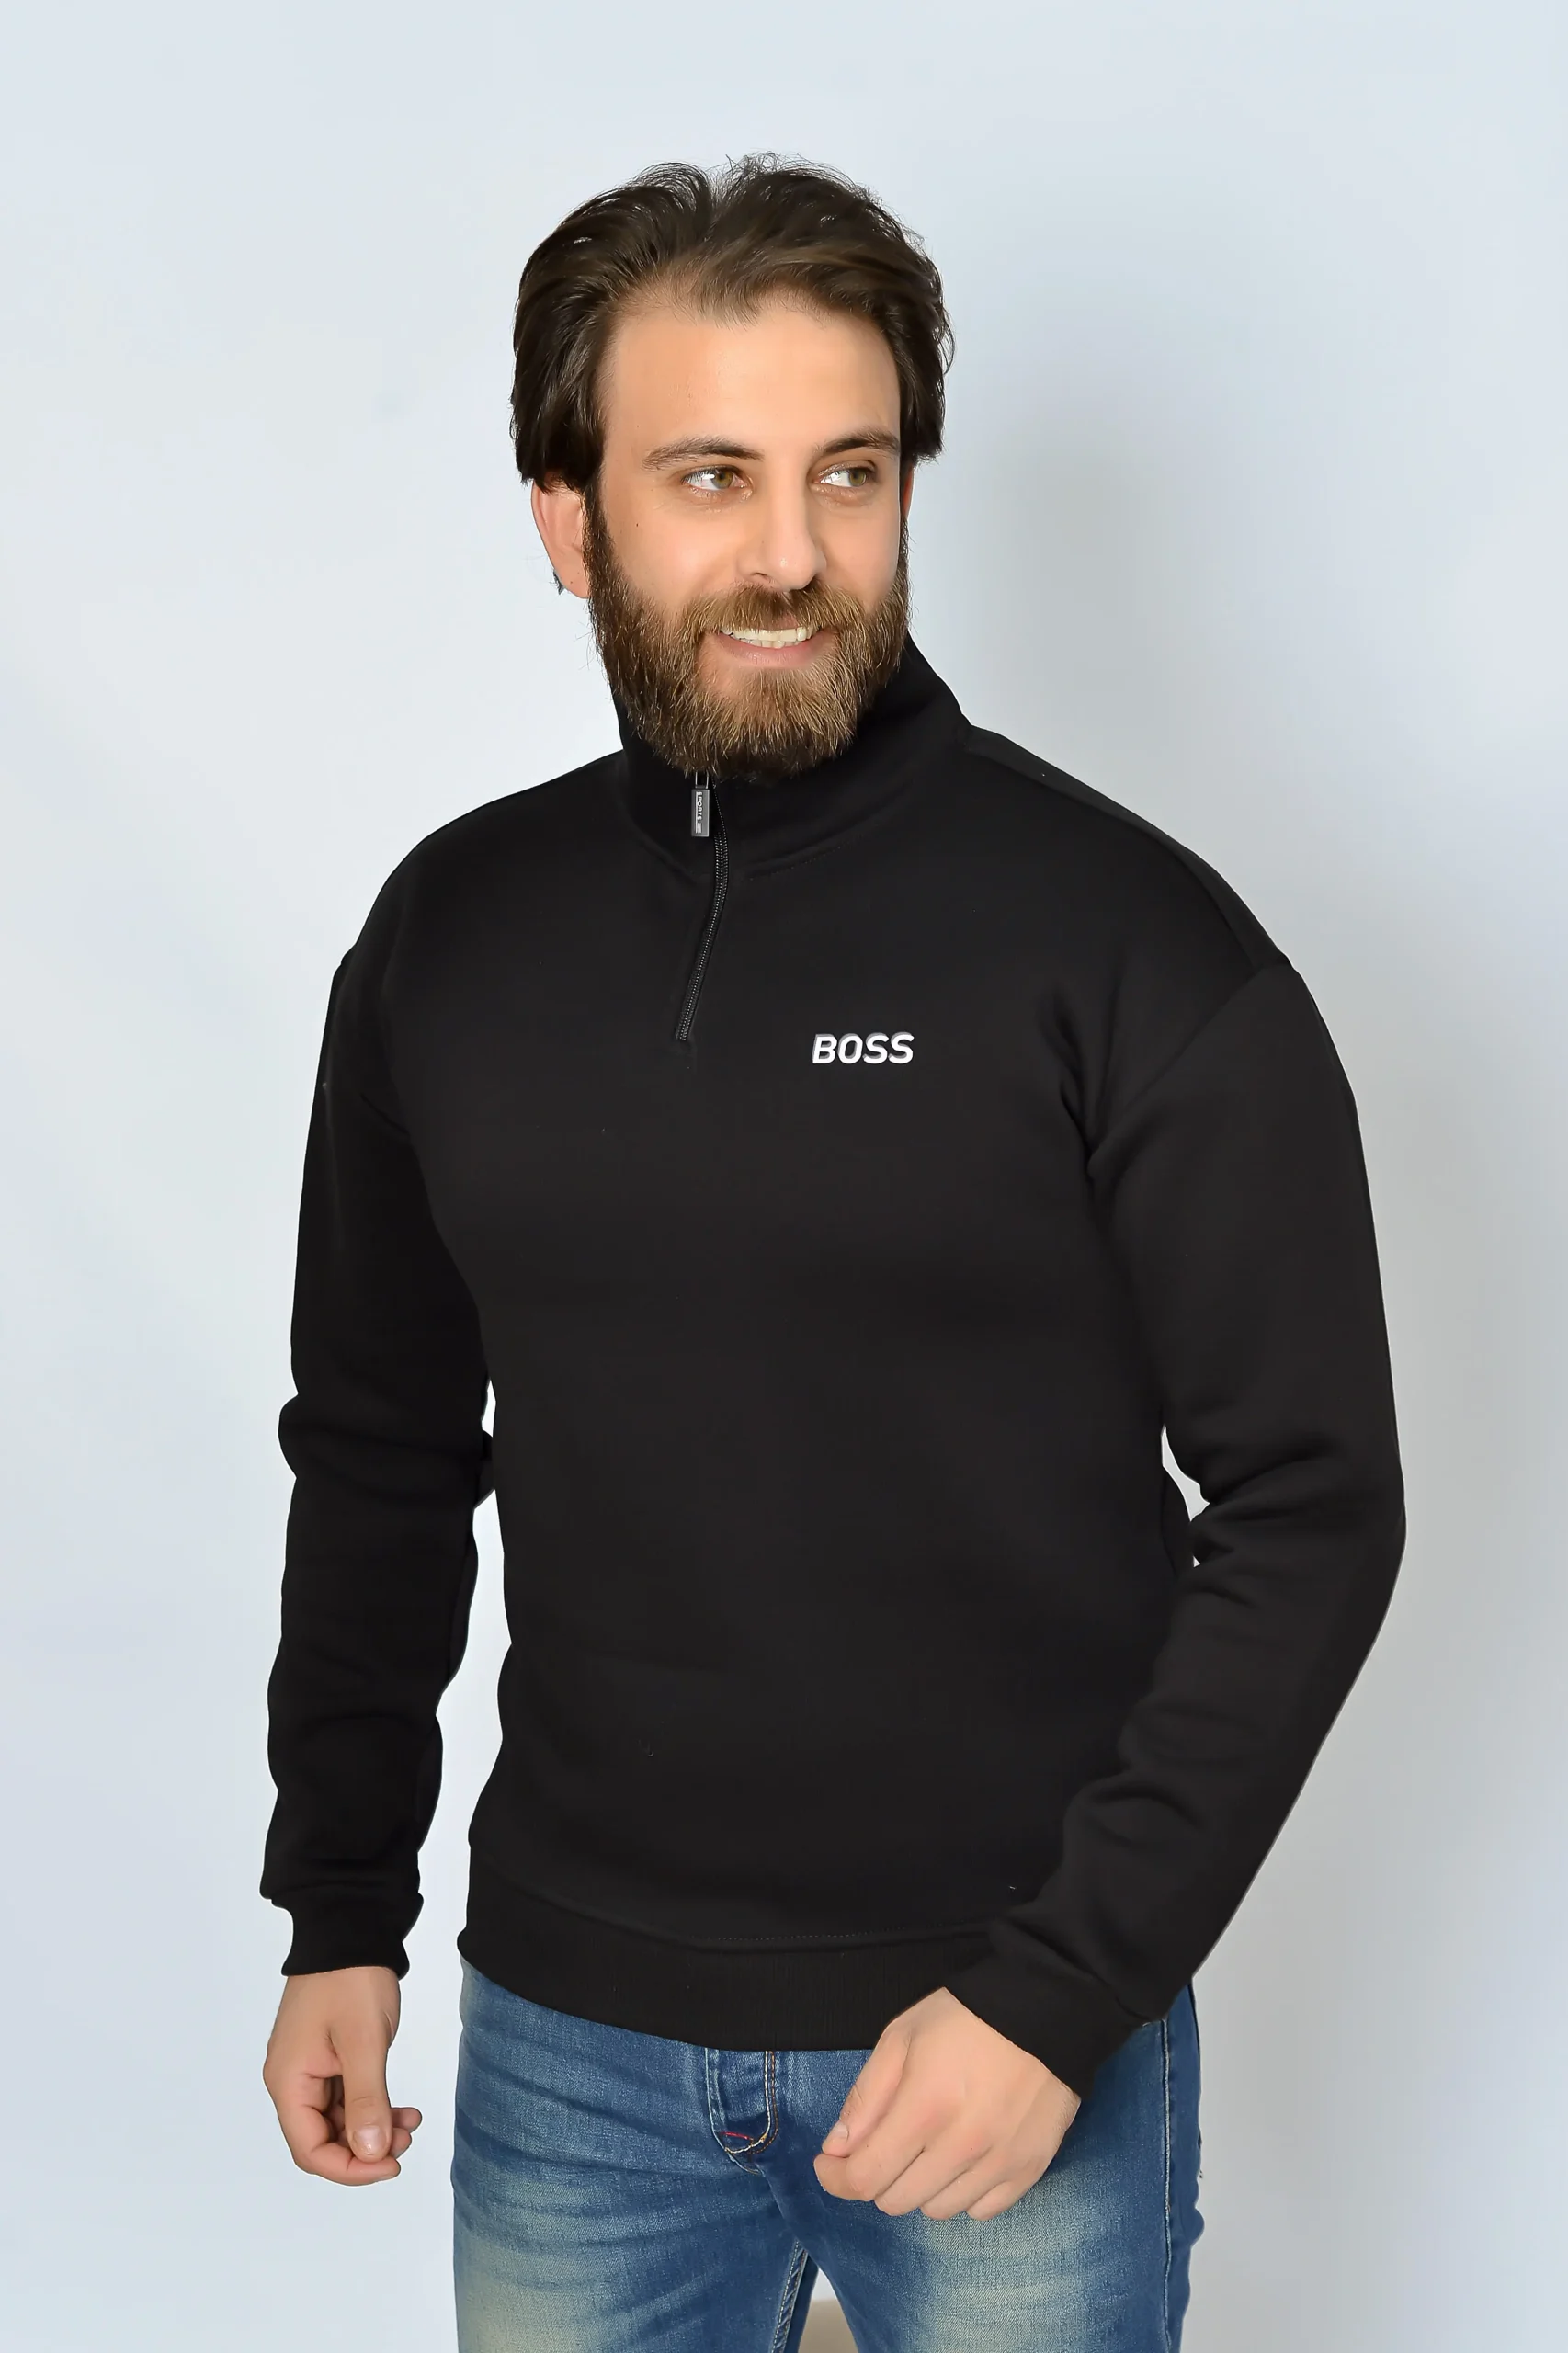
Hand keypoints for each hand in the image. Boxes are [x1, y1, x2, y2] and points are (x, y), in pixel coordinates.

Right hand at [262, 1964, 421, 2184]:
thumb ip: (366, 2100)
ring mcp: (309, 2069)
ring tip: (411, 2123)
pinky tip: (402, 2109)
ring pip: (338, 2121)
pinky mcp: (327, 2058)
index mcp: (289, 2081)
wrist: (352, 1928)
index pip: (310, 2150)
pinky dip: (373, 2107)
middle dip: (366, 2148)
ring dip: (373, 2129)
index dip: (350, 2167)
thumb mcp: (363, 2041)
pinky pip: (346, 2098)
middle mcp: (292, 2080)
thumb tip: (371, 2152)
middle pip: (323, 2140)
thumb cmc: (351, 1978)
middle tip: (407, 2139)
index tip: (390, 2164)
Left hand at [813, 1986, 1080, 2220]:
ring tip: (930, 2145)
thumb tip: (836, 2150)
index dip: (836, 2177)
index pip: (866, 2177)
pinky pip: (981, 2211)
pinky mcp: (1029, 2170)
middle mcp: (962, 2145)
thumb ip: (866, 2097)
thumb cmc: (966, 2018)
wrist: (1047, 2008)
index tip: (829, 2163)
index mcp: (924, 2107)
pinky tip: (964, 2158)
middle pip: (896, 2200)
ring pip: (937, 2210)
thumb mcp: (901, 2037)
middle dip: (877, 2175)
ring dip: (920, 2186)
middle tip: (885, 2142)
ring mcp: (999, 2162)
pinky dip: (964, 2193)